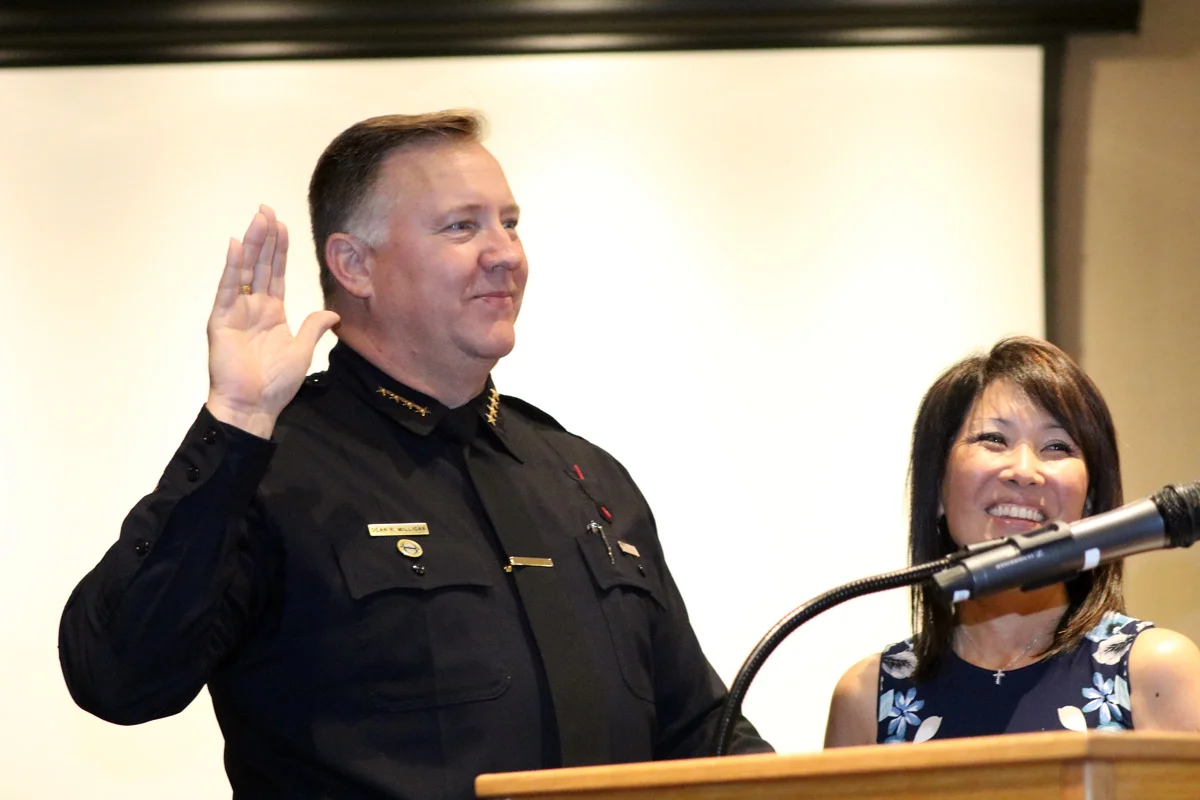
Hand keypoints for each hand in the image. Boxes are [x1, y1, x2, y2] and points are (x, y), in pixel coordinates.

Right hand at [205, 205, 339, 437]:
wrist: (254, 406)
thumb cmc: (275, 383)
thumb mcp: (303, 350)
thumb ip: (314, 327)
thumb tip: (333, 314)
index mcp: (272, 313)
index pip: (276, 273)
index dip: (280, 249)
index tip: (282, 225)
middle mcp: (253, 308)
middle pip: (260, 265)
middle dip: (264, 237)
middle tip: (267, 209)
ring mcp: (235, 312)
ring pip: (244, 270)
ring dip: (251, 244)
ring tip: (258, 218)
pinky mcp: (221, 321)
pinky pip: (226, 289)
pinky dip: (230, 267)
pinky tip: (234, 246)